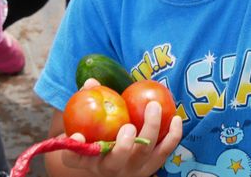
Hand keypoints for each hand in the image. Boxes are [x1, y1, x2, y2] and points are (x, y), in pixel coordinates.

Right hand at [57, 78, 181, 175]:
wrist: (115, 155)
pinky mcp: (151, 168)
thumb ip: (88, 99)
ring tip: (154, 107)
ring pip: (142, 155)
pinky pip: (164, 153)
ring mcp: (130, 170)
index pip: (74, 157)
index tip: (78, 137)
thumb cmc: (99, 131)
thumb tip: (91, 83)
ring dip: (150, 131)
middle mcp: (108, 168)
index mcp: (87, 158)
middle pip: (115, 162)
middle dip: (123, 146)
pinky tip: (176, 118)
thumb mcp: (89, 119)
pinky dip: (172, 137)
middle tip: (128, 126)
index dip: (74, 149)